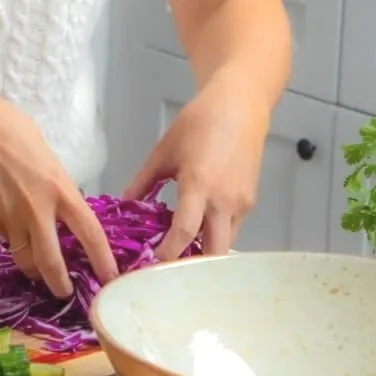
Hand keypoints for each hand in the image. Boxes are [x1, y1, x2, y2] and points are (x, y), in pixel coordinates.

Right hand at [0, 87, 120, 299]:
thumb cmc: (15, 133)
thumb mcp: (50, 162)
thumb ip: (58, 190)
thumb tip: (60, 212)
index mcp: (61, 191)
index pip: (90, 234)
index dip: (102, 261)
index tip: (109, 278)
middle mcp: (38, 210)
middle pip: (52, 262)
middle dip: (60, 285)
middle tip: (65, 293)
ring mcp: (12, 218)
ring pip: (25, 260)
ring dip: (33, 270)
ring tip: (37, 270)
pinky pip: (7, 240)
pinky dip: (14, 242)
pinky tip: (13, 229)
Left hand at [123, 79, 268, 260]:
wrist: (239, 107)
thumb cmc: (199, 123)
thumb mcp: (164, 151)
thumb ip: (143, 182)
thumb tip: (126, 204)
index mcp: (199, 185)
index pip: (184, 232)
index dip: (167, 254)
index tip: (150, 266)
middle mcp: (224, 200)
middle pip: (213, 252)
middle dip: (192, 265)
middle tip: (167, 268)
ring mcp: (241, 203)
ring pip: (225, 244)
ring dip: (204, 252)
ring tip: (180, 250)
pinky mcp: (250, 202)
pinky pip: (232, 229)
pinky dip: (214, 235)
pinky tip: (197, 229)